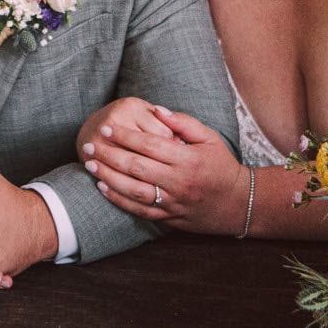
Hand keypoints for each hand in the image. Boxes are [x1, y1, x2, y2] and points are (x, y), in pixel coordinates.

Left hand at [83, 104, 246, 233]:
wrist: (238, 203)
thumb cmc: (222, 166)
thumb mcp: (210, 138)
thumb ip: (183, 122)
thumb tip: (156, 110)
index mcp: (187, 159)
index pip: (149, 145)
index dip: (125, 136)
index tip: (107, 128)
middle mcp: (178, 182)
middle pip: (137, 167)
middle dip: (109, 155)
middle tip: (89, 145)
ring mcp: (173, 202)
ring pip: (134, 191)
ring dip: (109, 177)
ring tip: (90, 164)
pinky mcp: (170, 217)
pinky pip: (140, 210)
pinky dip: (119, 200)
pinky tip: (103, 188)